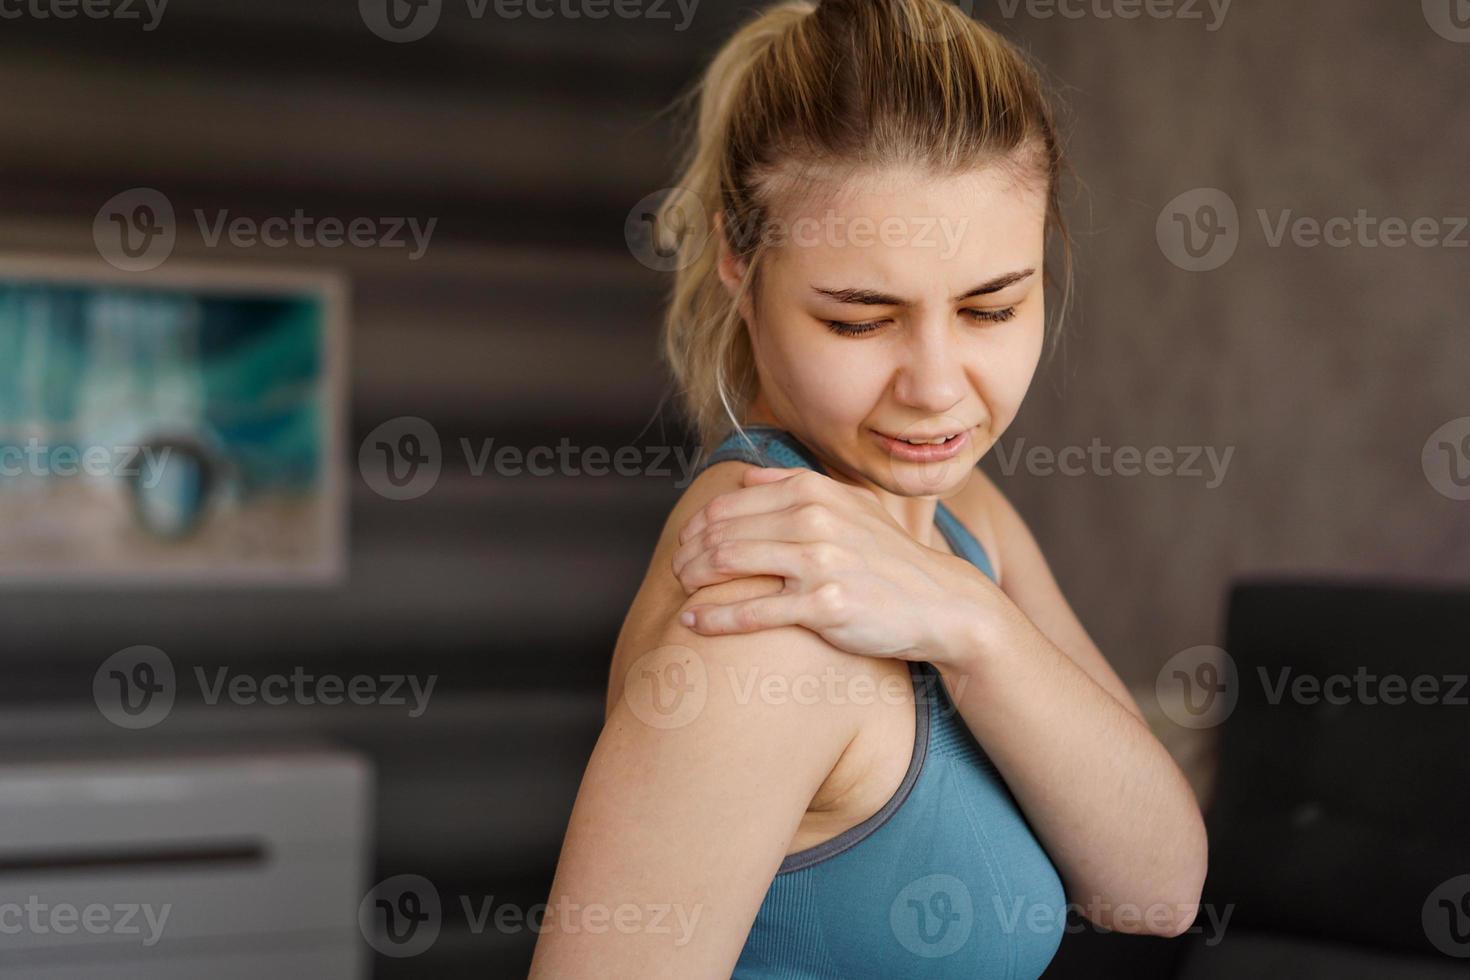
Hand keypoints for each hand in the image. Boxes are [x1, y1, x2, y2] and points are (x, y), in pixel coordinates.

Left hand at [670, 466, 1001, 665]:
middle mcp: (813, 519)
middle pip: (721, 532)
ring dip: (692, 579)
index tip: (684, 543)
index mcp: (813, 491)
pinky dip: (713, 615)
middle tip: (676, 570)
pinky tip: (691, 620)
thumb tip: (746, 475)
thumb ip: (795, 486)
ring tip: (681, 590)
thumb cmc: (886, 557)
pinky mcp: (824, 606)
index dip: (697, 525)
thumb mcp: (849, 505)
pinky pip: (752, 610)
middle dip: (688, 552)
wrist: (940, 602)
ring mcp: (819, 562)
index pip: (729, 503)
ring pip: (727, 563)